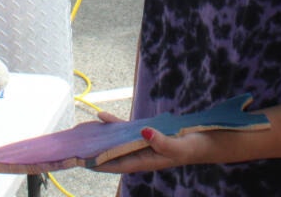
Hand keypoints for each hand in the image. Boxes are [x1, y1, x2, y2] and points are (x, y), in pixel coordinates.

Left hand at [91, 123, 211, 173]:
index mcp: (145, 161)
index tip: (81, 161)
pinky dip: (113, 124)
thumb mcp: (178, 145)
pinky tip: (101, 116)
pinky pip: (125, 129)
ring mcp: (142, 144)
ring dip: (100, 137)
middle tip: (74, 145)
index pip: (116, 164)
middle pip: (112, 153)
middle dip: (94, 151)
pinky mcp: (146, 133)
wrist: (206, 141)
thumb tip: (142, 132)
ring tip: (82, 131)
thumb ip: (161, 142)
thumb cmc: (193, 146)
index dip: (99, 163)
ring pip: (116, 141)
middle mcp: (140, 154)